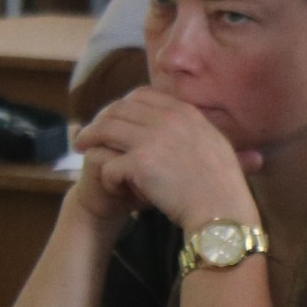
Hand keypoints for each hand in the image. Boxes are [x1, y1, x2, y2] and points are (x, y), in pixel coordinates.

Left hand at [74, 89, 260, 230]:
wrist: (223, 211)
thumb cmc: (224, 186)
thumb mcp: (217, 145)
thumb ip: (195, 130)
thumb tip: (183, 124)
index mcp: (186, 113)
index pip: (142, 95)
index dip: (123, 105)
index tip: (115, 118)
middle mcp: (168, 119)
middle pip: (118, 109)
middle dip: (99, 120)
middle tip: (89, 134)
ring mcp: (152, 139)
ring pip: (105, 129)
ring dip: (90, 139)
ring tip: (82, 150)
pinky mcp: (139, 163)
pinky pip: (108, 164)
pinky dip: (106, 176)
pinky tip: (111, 186)